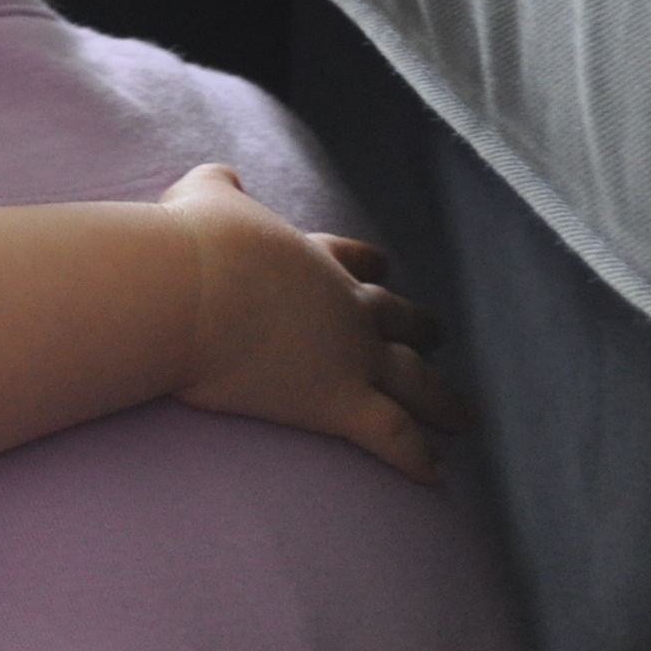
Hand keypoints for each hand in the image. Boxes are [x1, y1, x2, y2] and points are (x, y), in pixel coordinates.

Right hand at [159, 164, 470, 480]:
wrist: (186, 292)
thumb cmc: (189, 245)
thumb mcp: (202, 198)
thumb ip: (216, 186)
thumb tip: (220, 176)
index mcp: (313, 259)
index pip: (356, 261)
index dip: (370, 268)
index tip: (382, 270)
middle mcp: (345, 306)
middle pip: (397, 319)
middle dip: (421, 329)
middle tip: (439, 336)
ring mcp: (350, 356)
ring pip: (414, 380)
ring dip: (442, 398)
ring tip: (463, 416)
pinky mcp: (340, 402)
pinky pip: (393, 435)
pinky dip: (418, 456)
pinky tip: (437, 473)